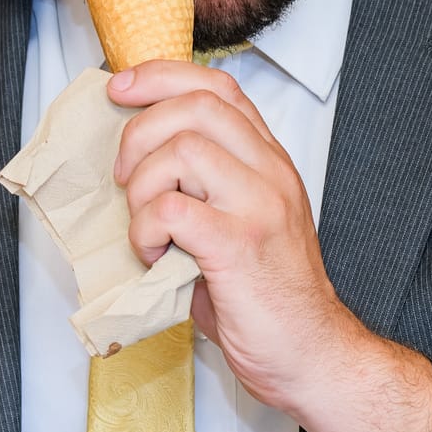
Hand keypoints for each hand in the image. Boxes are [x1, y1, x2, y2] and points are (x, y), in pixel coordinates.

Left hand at [109, 59, 431, 431]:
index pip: (217, 88)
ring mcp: (259, 206)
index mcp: (269, 162)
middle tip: (124, 179)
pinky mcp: (239, 246)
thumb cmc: (267, 298)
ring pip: (181, 150)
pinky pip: (172, 209)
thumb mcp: (240, 224)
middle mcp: (270, 173)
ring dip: (142, 188)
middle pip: (194, 106)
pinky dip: (146, 230)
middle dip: (139, 133)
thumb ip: (204, 187)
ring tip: (147, 229)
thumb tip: (133, 164)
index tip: (120, 89)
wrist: (310, 355)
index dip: (160, 77)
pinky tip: (156, 255)